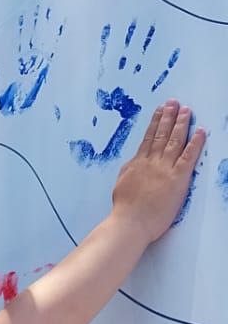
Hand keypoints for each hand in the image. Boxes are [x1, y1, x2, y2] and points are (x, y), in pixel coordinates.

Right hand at [110, 100, 204, 243]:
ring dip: (181, 124)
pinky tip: (200, 132)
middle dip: (168, 117)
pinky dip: (195, 143)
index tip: (160, 111)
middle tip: (174, 102)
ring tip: (186, 110)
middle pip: (160, 134)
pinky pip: (188, 157)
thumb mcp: (122, 183)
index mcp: (137, 163)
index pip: (148, 138)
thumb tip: (134, 162)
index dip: (155, 123)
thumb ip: (130, 170)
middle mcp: (151, 162)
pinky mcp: (177, 178)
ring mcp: (164, 169)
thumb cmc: (126, 208)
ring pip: (173, 141)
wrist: (131, 221)